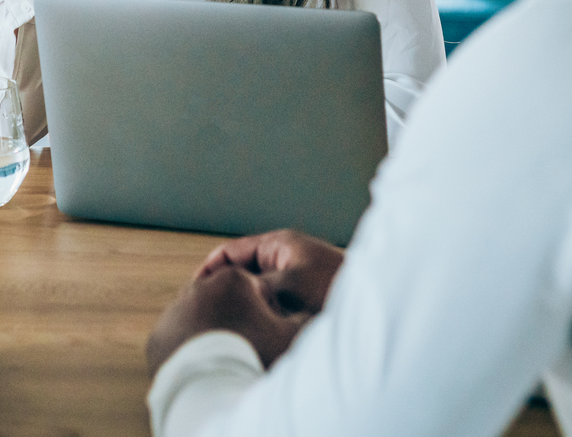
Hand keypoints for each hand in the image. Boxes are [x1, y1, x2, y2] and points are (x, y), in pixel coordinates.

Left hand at [147, 266, 310, 375]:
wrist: (209, 389)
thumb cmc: (252, 357)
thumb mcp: (290, 336)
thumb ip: (304, 319)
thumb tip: (314, 313)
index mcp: (232, 279)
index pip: (258, 291)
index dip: (270, 313)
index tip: (272, 334)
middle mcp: (198, 288)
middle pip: (228, 303)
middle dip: (241, 321)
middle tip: (251, 348)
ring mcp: (175, 311)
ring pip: (203, 320)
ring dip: (216, 334)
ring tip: (230, 360)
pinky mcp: (160, 335)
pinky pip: (182, 340)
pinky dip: (193, 349)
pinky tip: (209, 365)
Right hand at [197, 229, 344, 314]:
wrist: (377, 299)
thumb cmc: (336, 286)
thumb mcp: (289, 283)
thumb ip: (257, 285)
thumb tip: (232, 292)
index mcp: (278, 244)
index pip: (230, 251)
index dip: (210, 270)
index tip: (194, 290)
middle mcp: (284, 256)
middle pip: (241, 270)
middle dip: (224, 287)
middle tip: (204, 309)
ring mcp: (293, 274)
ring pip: (256, 288)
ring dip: (243, 302)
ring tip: (225, 321)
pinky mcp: (303, 293)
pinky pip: (271, 300)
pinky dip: (260, 311)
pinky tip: (254, 328)